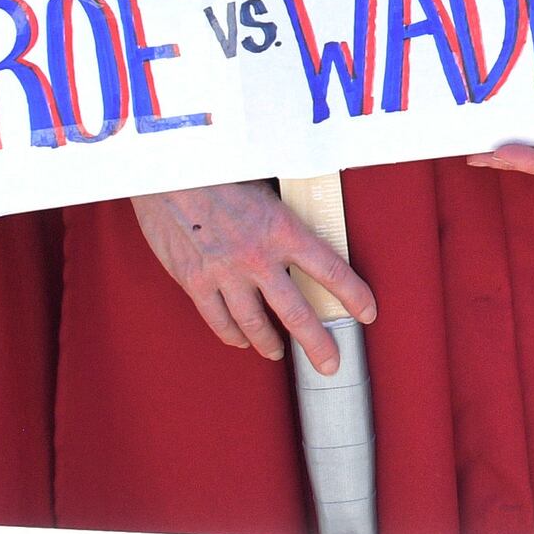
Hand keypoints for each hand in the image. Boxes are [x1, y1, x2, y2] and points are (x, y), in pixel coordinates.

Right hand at [138, 181, 378, 369]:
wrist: (166, 171)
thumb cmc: (217, 169)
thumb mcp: (264, 183)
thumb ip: (282, 213)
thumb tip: (302, 226)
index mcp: (282, 229)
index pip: (331, 270)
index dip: (354, 296)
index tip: (367, 312)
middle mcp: (257, 257)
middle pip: (297, 314)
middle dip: (318, 344)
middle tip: (330, 364)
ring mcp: (225, 274)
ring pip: (255, 326)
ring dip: (270, 344)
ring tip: (279, 352)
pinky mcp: (195, 281)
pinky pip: (218, 321)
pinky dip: (232, 336)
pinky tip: (241, 340)